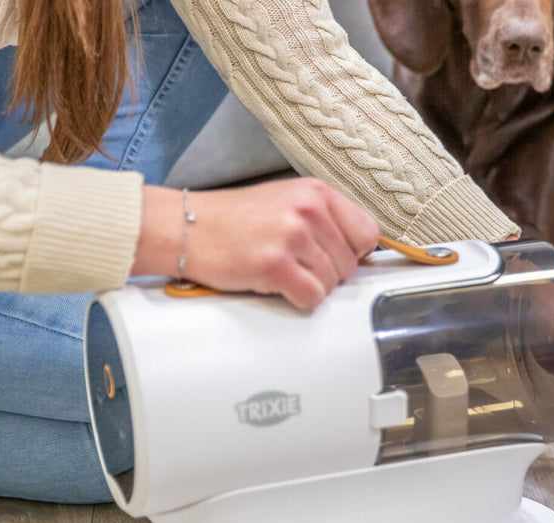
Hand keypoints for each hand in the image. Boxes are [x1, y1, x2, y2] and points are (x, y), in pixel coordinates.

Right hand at [133, 178, 379, 309]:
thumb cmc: (236, 220)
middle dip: (327, 273)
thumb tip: (361, 250)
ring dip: (310, 286)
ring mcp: (292, 236)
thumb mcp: (287, 201)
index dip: (354, 252)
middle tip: (296, 265)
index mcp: (316, 192)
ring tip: (282, 271)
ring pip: (331, 283)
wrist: (186, 227)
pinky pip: (311, 297)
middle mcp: (308, 210)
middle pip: (350, 264)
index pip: (368, 232)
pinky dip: (298, 299)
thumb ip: (325, 219)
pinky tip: (277, 284)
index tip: (334, 256)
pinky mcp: (275, 264)